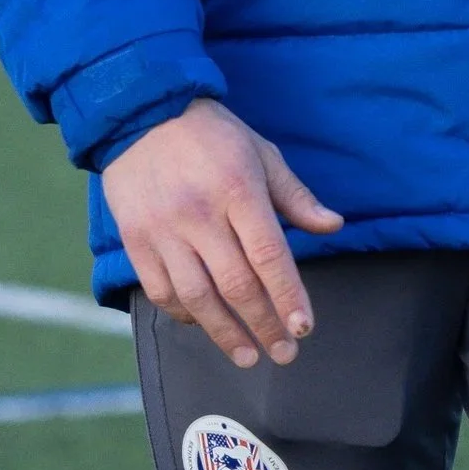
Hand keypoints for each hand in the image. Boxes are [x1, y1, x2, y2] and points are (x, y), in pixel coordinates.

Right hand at [102, 99, 342, 367]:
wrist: (142, 114)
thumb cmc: (212, 135)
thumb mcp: (261, 153)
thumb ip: (295, 196)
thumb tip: (333, 226)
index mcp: (237, 188)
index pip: (269, 254)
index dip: (288, 295)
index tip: (304, 327)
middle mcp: (199, 213)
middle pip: (236, 284)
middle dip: (264, 325)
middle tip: (285, 352)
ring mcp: (163, 229)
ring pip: (197, 297)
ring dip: (225, 333)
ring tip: (248, 356)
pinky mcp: (135, 240)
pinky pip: (161, 291)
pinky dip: (184, 315)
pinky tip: (205, 325)